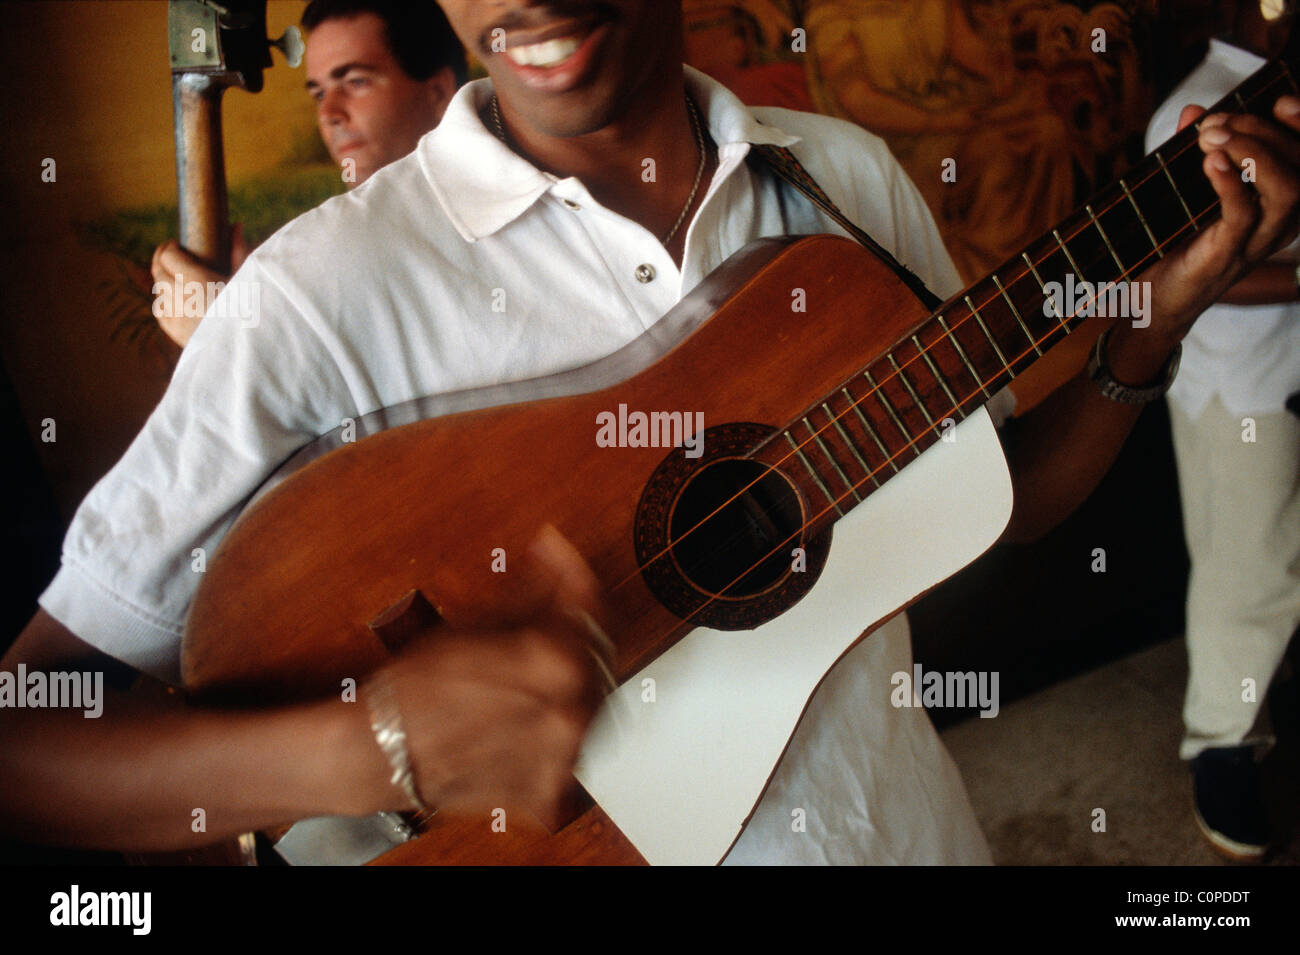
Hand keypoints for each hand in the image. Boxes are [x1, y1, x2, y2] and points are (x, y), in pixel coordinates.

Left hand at [149, 223, 249, 346]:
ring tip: (176, 280)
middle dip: (162, 260)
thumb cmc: (255, 310)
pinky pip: (160, 312)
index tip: (177, 244)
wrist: (252, 349)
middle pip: (158, 271)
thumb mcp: (248, 279)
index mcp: (195, 279)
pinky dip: (164, 303)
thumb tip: (234, 225)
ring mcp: (174, 315)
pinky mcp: (175, 333)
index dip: (169, 247)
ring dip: (163, 282)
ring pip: (158, 291)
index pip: (167, 255)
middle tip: (172, 255)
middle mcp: (179, 296)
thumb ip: (238, 250)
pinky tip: (176, 302)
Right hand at [376, 526, 611, 817]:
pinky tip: (527, 707)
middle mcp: (569, 715)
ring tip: (531, 660)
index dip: (575, 575)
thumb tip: (554, 558)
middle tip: (551, 603)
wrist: (379, 752)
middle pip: (594, 654)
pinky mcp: (548, 789)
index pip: (589, 608)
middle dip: (575, 625)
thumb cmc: (414, 690)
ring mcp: (562, 757)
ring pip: (586, 700)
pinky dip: (554, 723)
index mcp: (555, 665)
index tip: (560, 557)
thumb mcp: (475, 624)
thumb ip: (530, 591)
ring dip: (569, 675)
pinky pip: (567, 746)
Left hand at [1126, 97, 1299, 369]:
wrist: (1156, 301)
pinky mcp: (1228, 255)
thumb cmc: (1178, 244)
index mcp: (1282, 204)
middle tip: (1217, 122)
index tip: (1279, 100)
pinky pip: (1243, 215)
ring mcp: (1258, 242)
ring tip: (1215, 136)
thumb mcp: (1189, 192)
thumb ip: (1196, 152)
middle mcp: (1281, 223)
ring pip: (1288, 190)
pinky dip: (1230, 182)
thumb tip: (1194, 111)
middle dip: (1263, 132)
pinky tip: (1212, 160)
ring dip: (1255, 152)